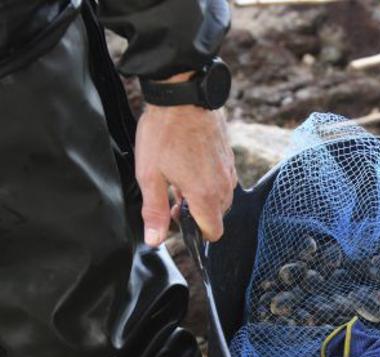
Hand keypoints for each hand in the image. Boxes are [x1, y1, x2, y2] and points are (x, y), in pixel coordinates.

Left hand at [134, 84, 236, 244]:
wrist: (183, 94)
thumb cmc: (164, 132)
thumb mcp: (150, 174)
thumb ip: (155, 211)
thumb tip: (154, 240)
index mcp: (205, 195)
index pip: (213, 233)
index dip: (195, 233)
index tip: (177, 218)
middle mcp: (223, 185)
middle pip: (218, 216)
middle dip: (198, 214)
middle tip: (174, 195)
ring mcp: (229, 169)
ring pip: (222, 198)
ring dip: (204, 196)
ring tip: (181, 177)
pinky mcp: (229, 155)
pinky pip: (224, 179)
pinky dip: (210, 179)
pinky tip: (190, 163)